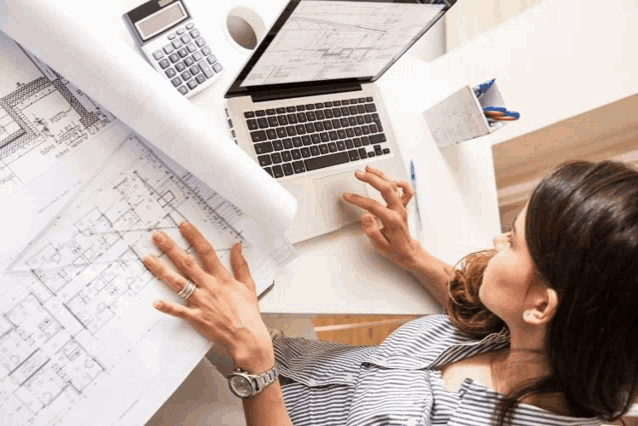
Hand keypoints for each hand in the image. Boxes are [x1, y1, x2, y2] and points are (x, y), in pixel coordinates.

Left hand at [143, 222, 273, 372]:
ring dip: (161, 270)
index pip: (206, 251)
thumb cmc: (248, 312)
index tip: (183, 225)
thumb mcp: (248, 284)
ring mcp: (201, 301)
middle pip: (186, 263)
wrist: (247, 336)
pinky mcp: (196, 317)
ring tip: (148, 259)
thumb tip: (237, 246)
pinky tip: (155, 302)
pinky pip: (178, 311)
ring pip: (177, 283)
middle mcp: (209, 286)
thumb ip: (240, 264)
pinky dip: (167, 307)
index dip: (194, 237)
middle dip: (170, 248)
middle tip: (157, 236)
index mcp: (222, 278)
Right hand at [343, 165, 422, 270]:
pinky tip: (389, 179)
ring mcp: (401, 206)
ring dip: (381, 175)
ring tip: (368, 168)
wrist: (407, 251)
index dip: (358, 199)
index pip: (373, 205)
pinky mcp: (402, 205)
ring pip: (394, 185)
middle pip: (386, 188)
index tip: (347, 196)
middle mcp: (399, 210)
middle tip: (358, 174)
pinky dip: (398, 182)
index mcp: (392, 220)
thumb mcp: (380, 246)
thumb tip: (365, 216)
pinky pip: (405, 190)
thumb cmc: (393, 249)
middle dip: (371, 179)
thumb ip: (372, 231)